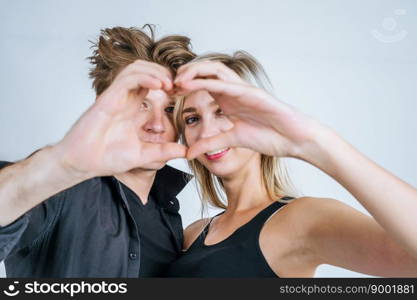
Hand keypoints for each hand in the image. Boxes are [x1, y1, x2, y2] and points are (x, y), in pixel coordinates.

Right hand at [55, 60, 185, 178]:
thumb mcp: (144, 155)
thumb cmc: (106, 158)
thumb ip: (164, 151)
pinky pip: (127, 79)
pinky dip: (145, 77)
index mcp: (133, 109)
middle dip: (165, 73)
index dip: (169, 84)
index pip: (152, 85)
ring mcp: (116, 97)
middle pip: (146, 71)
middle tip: (180, 85)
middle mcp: (125, 99)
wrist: (83, 164)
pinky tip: (159, 85)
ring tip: (170, 83)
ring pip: (136, 69)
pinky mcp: (107, 98)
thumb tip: (185, 152)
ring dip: (156, 71)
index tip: (183, 92)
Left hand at [175, 60, 326, 160]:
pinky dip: (206, 81)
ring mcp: (242, 90)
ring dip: (193, 71)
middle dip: (185, 74)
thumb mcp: (231, 140)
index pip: (202, 84)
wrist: (294, 140)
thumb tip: (189, 152)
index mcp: (228, 100)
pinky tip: (190, 83)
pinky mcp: (252, 93)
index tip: (168, 93)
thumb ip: (210, 143)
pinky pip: (226, 83)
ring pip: (214, 70)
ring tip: (177, 80)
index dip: (184, 86)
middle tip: (168, 83)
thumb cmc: (269, 136)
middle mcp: (233, 91)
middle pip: (205, 71)